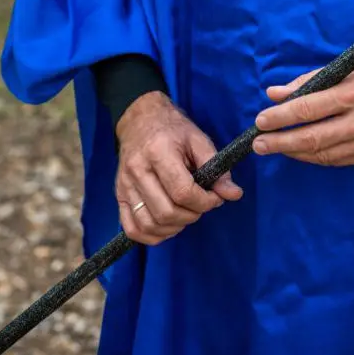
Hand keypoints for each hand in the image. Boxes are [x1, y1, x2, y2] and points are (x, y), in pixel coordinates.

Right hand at [115, 91, 242, 245]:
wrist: (140, 118)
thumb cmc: (172, 129)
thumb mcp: (198, 139)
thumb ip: (216, 168)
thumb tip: (234, 194)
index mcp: (158, 151)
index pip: (182, 191)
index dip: (204, 202)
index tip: (215, 197)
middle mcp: (137, 170)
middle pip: (166, 212)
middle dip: (192, 215)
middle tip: (202, 204)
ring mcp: (125, 185)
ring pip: (150, 224)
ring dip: (174, 227)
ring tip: (187, 213)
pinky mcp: (119, 195)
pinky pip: (133, 228)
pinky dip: (152, 235)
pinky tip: (168, 225)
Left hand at [252, 56, 353, 166]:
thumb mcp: (350, 66)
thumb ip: (311, 80)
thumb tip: (275, 93)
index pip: (309, 109)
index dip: (281, 117)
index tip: (260, 120)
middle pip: (312, 138)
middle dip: (280, 142)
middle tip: (258, 144)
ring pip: (322, 154)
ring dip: (294, 152)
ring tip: (274, 147)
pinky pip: (336, 160)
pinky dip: (315, 157)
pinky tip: (300, 151)